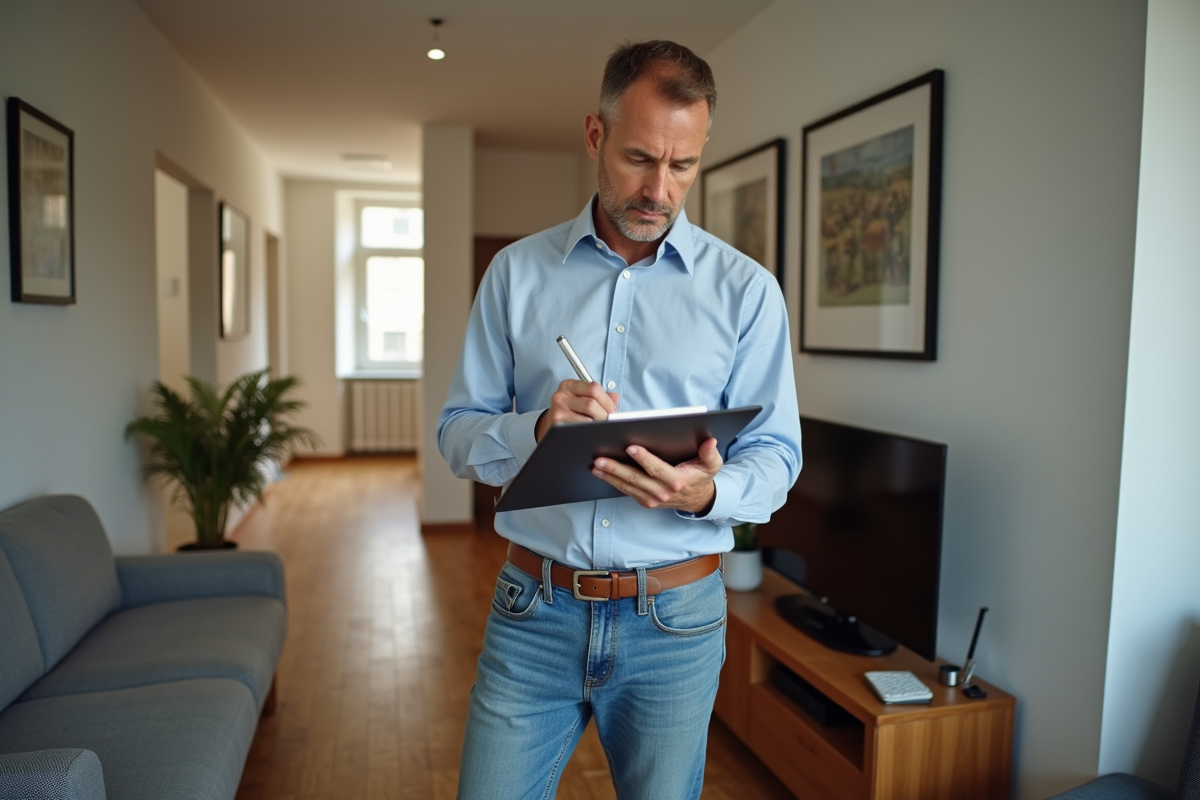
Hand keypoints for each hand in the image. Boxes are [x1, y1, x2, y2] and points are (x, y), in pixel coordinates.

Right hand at [534, 380, 618, 442]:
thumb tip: (615, 399)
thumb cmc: (571, 413)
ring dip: (598, 427)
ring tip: (602, 430)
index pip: (594, 388)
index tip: (613, 412)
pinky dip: (589, 434)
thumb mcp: (583, 399)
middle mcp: (561, 395)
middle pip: (591, 404)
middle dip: (605, 416)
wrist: (550, 427)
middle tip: (609, 424)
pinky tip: (591, 435)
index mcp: (569, 385)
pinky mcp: (556, 425)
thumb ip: (602, 397)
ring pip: (587, 419)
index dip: (607, 402)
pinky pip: (580, 430)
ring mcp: (557, 410)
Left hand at [591, 437, 721, 513]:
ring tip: (596, 465)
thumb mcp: (712, 465)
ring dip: (610, 476)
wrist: (698, 499)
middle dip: (616, 468)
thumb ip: (711, 453)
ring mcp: (652, 499)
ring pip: (627, 486)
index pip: (657, 469)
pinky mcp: (645, 501)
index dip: (644, 459)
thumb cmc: (701, 477)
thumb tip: (710, 442)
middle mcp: (663, 492)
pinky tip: (602, 472)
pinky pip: (626, 491)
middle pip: (636, 479)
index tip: (630, 448)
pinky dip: (613, 481)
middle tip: (601, 458)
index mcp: (677, 481)